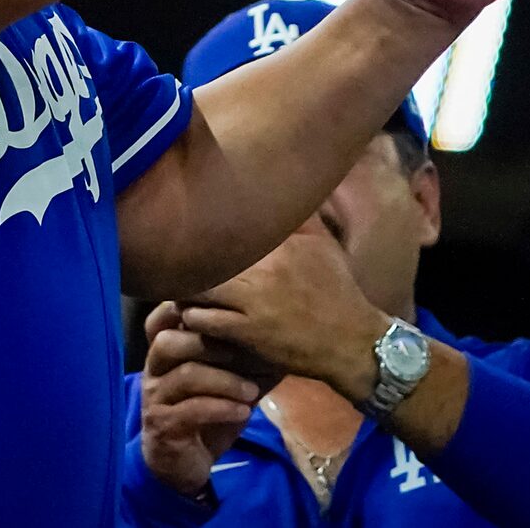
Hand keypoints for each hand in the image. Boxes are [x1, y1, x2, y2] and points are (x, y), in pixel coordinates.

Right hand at [136, 304, 261, 496]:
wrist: (182, 463)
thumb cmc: (203, 415)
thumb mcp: (222, 384)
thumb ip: (239, 361)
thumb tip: (279, 341)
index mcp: (164, 353)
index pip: (160, 319)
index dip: (184, 309)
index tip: (219, 309)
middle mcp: (154, 370)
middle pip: (170, 341)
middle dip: (211, 343)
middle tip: (248, 353)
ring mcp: (156, 398)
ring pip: (186, 376)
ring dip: (225, 380)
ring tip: (253, 392)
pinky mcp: (164, 426)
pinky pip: (191, 410)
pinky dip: (221, 408)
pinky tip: (243, 411)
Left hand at [176, 227, 390, 400]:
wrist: (354, 342)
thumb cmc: (339, 293)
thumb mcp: (324, 247)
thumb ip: (304, 218)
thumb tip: (292, 187)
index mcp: (277, 246)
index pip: (224, 230)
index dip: (200, 235)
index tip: (185, 237)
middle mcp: (262, 270)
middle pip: (203, 259)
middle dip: (186, 264)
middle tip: (175, 269)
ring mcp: (253, 301)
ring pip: (196, 290)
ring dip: (185, 294)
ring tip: (181, 296)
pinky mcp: (248, 332)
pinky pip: (203, 320)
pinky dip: (193, 319)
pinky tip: (194, 320)